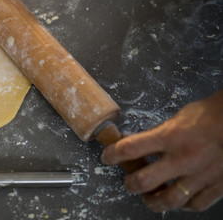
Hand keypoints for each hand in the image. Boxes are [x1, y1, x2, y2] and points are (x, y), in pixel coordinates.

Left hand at [102, 90, 222, 211]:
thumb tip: (138, 144)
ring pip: (169, 200)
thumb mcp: (176, 119)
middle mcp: (183, 158)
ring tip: (149, 198)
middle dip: (130, 184)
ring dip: (153, 201)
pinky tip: (179, 200)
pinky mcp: (218, 185)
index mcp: (170, 136)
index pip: (129, 149)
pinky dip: (184, 205)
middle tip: (129, 182)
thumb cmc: (208, 115)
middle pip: (144, 181)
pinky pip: (196, 204)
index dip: (112, 154)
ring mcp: (201, 175)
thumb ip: (158, 134)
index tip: (107, 157)